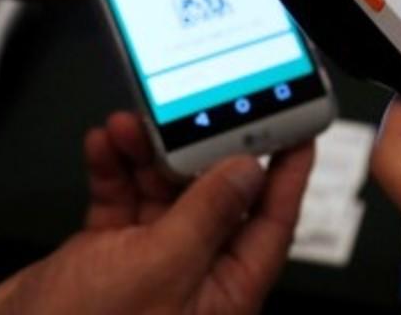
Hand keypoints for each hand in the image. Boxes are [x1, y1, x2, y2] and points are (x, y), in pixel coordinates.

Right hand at [0, 112, 312, 313]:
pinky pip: (121, 199)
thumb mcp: (160, 268)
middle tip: (192, 110)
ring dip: (148, 154)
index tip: (297, 128)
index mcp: (226, 290)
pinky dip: (112, 171)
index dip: (288, 173)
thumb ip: (206, 215)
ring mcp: (150, 263)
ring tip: (130, 125)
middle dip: (200, 150)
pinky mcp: (108, 255)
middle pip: (216, 197)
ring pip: (164, 191)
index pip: (272, 221)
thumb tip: (247, 171)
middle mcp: (193, 275)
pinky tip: (103, 147)